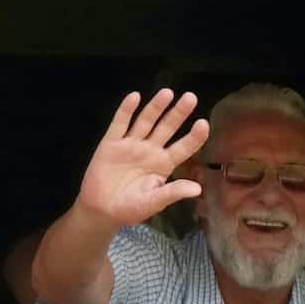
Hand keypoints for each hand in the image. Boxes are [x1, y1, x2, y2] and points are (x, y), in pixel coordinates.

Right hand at [77, 91, 208, 229]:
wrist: (100, 210)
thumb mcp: (153, 203)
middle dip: (178, 113)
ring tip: (167, 93)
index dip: (194, 136)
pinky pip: (119, 123)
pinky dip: (126, 110)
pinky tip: (135, 97)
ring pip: (145, 121)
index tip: (203, 123)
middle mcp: (150, 150)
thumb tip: (198, 189)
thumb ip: (172, 193)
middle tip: (191, 98)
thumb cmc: (130, 209)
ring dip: (156, 107)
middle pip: (167, 128)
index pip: (183, 147)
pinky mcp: (111, 143)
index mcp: (164, 164)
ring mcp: (131, 144)